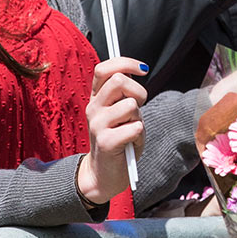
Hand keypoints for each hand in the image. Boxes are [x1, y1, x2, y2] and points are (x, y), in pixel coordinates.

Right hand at [78, 57, 148, 204]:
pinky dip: (139, 135)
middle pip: (119, 81)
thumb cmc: (119, 140)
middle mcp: (93, 108)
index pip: (104, 68)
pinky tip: (131, 144)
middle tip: (140, 108)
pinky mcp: (105, 142)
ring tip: (132, 130)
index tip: (143, 70)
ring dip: (139, 118)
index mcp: (96, 98)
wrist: (104, 174)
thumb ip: (125, 94)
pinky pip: (135, 127)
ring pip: (130, 105)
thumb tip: (138, 71)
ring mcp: (97, 125)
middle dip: (138, 92)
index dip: (126, 63)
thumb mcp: (121, 113)